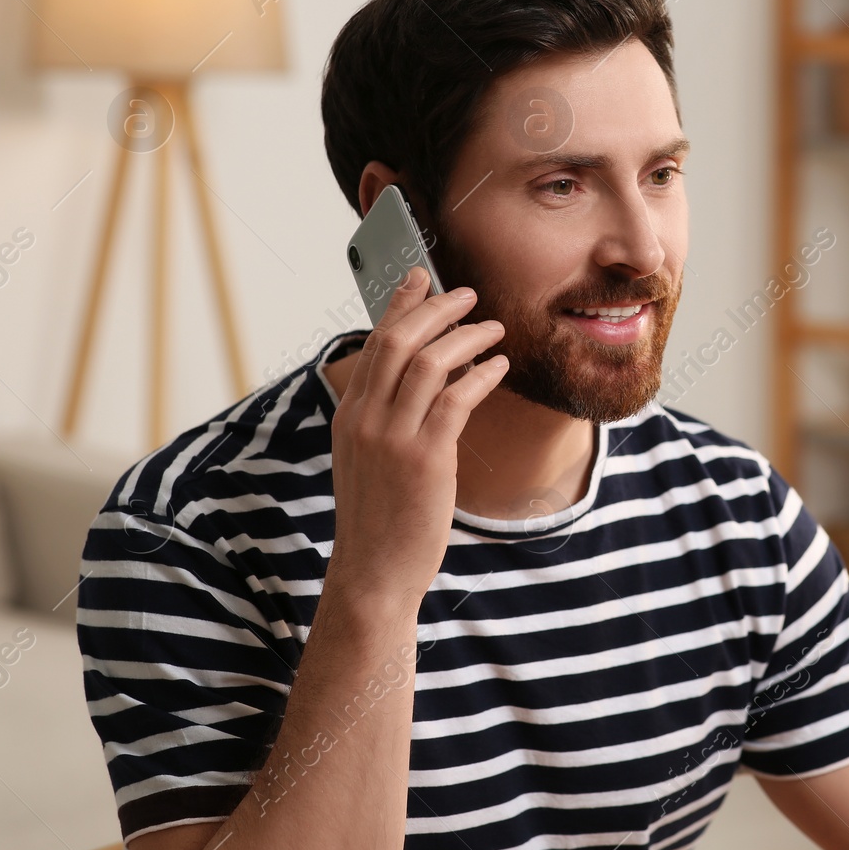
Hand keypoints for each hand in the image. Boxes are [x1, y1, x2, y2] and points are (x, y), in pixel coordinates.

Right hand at [326, 266, 507, 616]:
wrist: (374, 572)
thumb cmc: (381, 517)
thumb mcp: (370, 459)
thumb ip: (385, 417)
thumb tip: (418, 379)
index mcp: (349, 415)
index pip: (374, 343)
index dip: (400, 305)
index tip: (422, 277)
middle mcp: (364, 419)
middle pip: (398, 341)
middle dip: (436, 310)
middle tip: (468, 295)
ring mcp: (391, 438)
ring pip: (428, 363)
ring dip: (466, 337)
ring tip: (494, 328)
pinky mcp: (424, 459)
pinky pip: (455, 400)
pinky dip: (481, 375)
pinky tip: (499, 367)